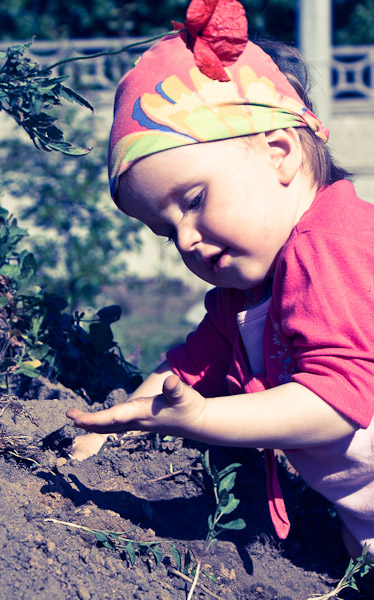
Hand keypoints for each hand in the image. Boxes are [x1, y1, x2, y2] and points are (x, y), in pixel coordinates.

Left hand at [67, 374, 206, 439]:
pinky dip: (104, 422)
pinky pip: (116, 424)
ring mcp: (138, 423)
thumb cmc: (190, 407)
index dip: (96, 418)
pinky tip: (97, 420)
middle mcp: (137, 421)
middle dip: (88, 421)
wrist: (197, 422)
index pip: (115, 418)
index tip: (78, 419)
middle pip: (107, 425)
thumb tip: (170, 381)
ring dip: (93, 422)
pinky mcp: (140, 421)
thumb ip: (176, 389)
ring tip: (76, 418)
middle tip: (70, 415)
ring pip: (110, 426)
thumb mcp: (184, 396)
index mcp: (142, 414)